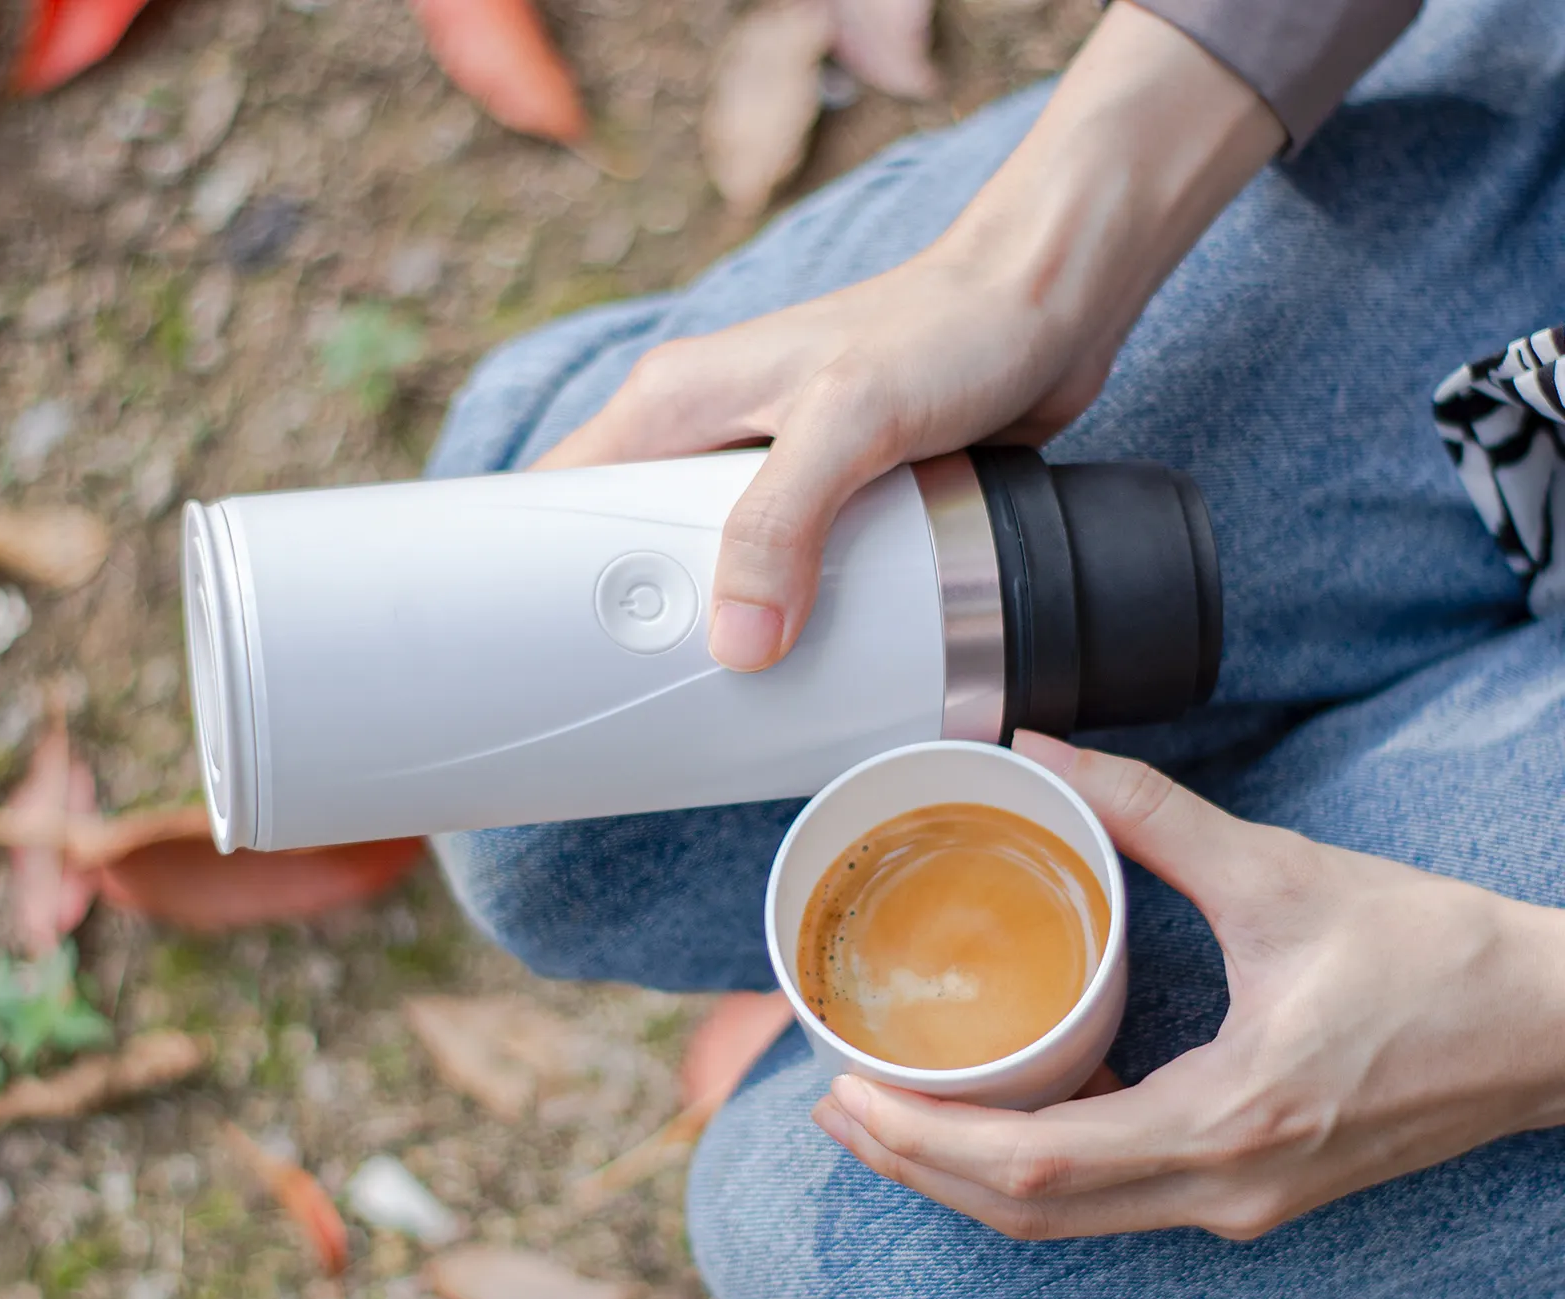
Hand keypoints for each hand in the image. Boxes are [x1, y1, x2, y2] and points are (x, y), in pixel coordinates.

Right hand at [539, 252, 1108, 669]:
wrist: (1050, 304)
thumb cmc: (948, 329)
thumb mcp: (849, 420)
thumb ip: (781, 522)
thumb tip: (737, 642)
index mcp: (676, 403)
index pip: (565, 494)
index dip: (535, 575)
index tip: (538, 658)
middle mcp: (710, 436)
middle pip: (631, 549)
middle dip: (630, 625)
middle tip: (635, 706)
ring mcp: (770, 472)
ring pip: (707, 568)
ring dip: (710, 630)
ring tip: (707, 707)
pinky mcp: (830, 499)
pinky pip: (777, 574)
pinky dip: (776, 620)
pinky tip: (790, 668)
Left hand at [810, 731, 1564, 1239]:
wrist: (1552, 1029)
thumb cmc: (1435, 957)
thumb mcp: (1281, 873)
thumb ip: (1150, 812)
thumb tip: (1040, 749)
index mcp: (1230, 1118)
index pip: (1039, 1167)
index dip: (927, 1143)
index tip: (847, 1094)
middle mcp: (1224, 1188)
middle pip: (1032, 1214)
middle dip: (917, 1168)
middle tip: (831, 1104)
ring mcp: (1238, 1205)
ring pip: (1066, 1222)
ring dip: (963, 1179)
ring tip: (882, 1117)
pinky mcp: (1250, 1192)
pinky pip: (1111, 1200)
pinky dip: (1029, 1172)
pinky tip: (988, 1116)